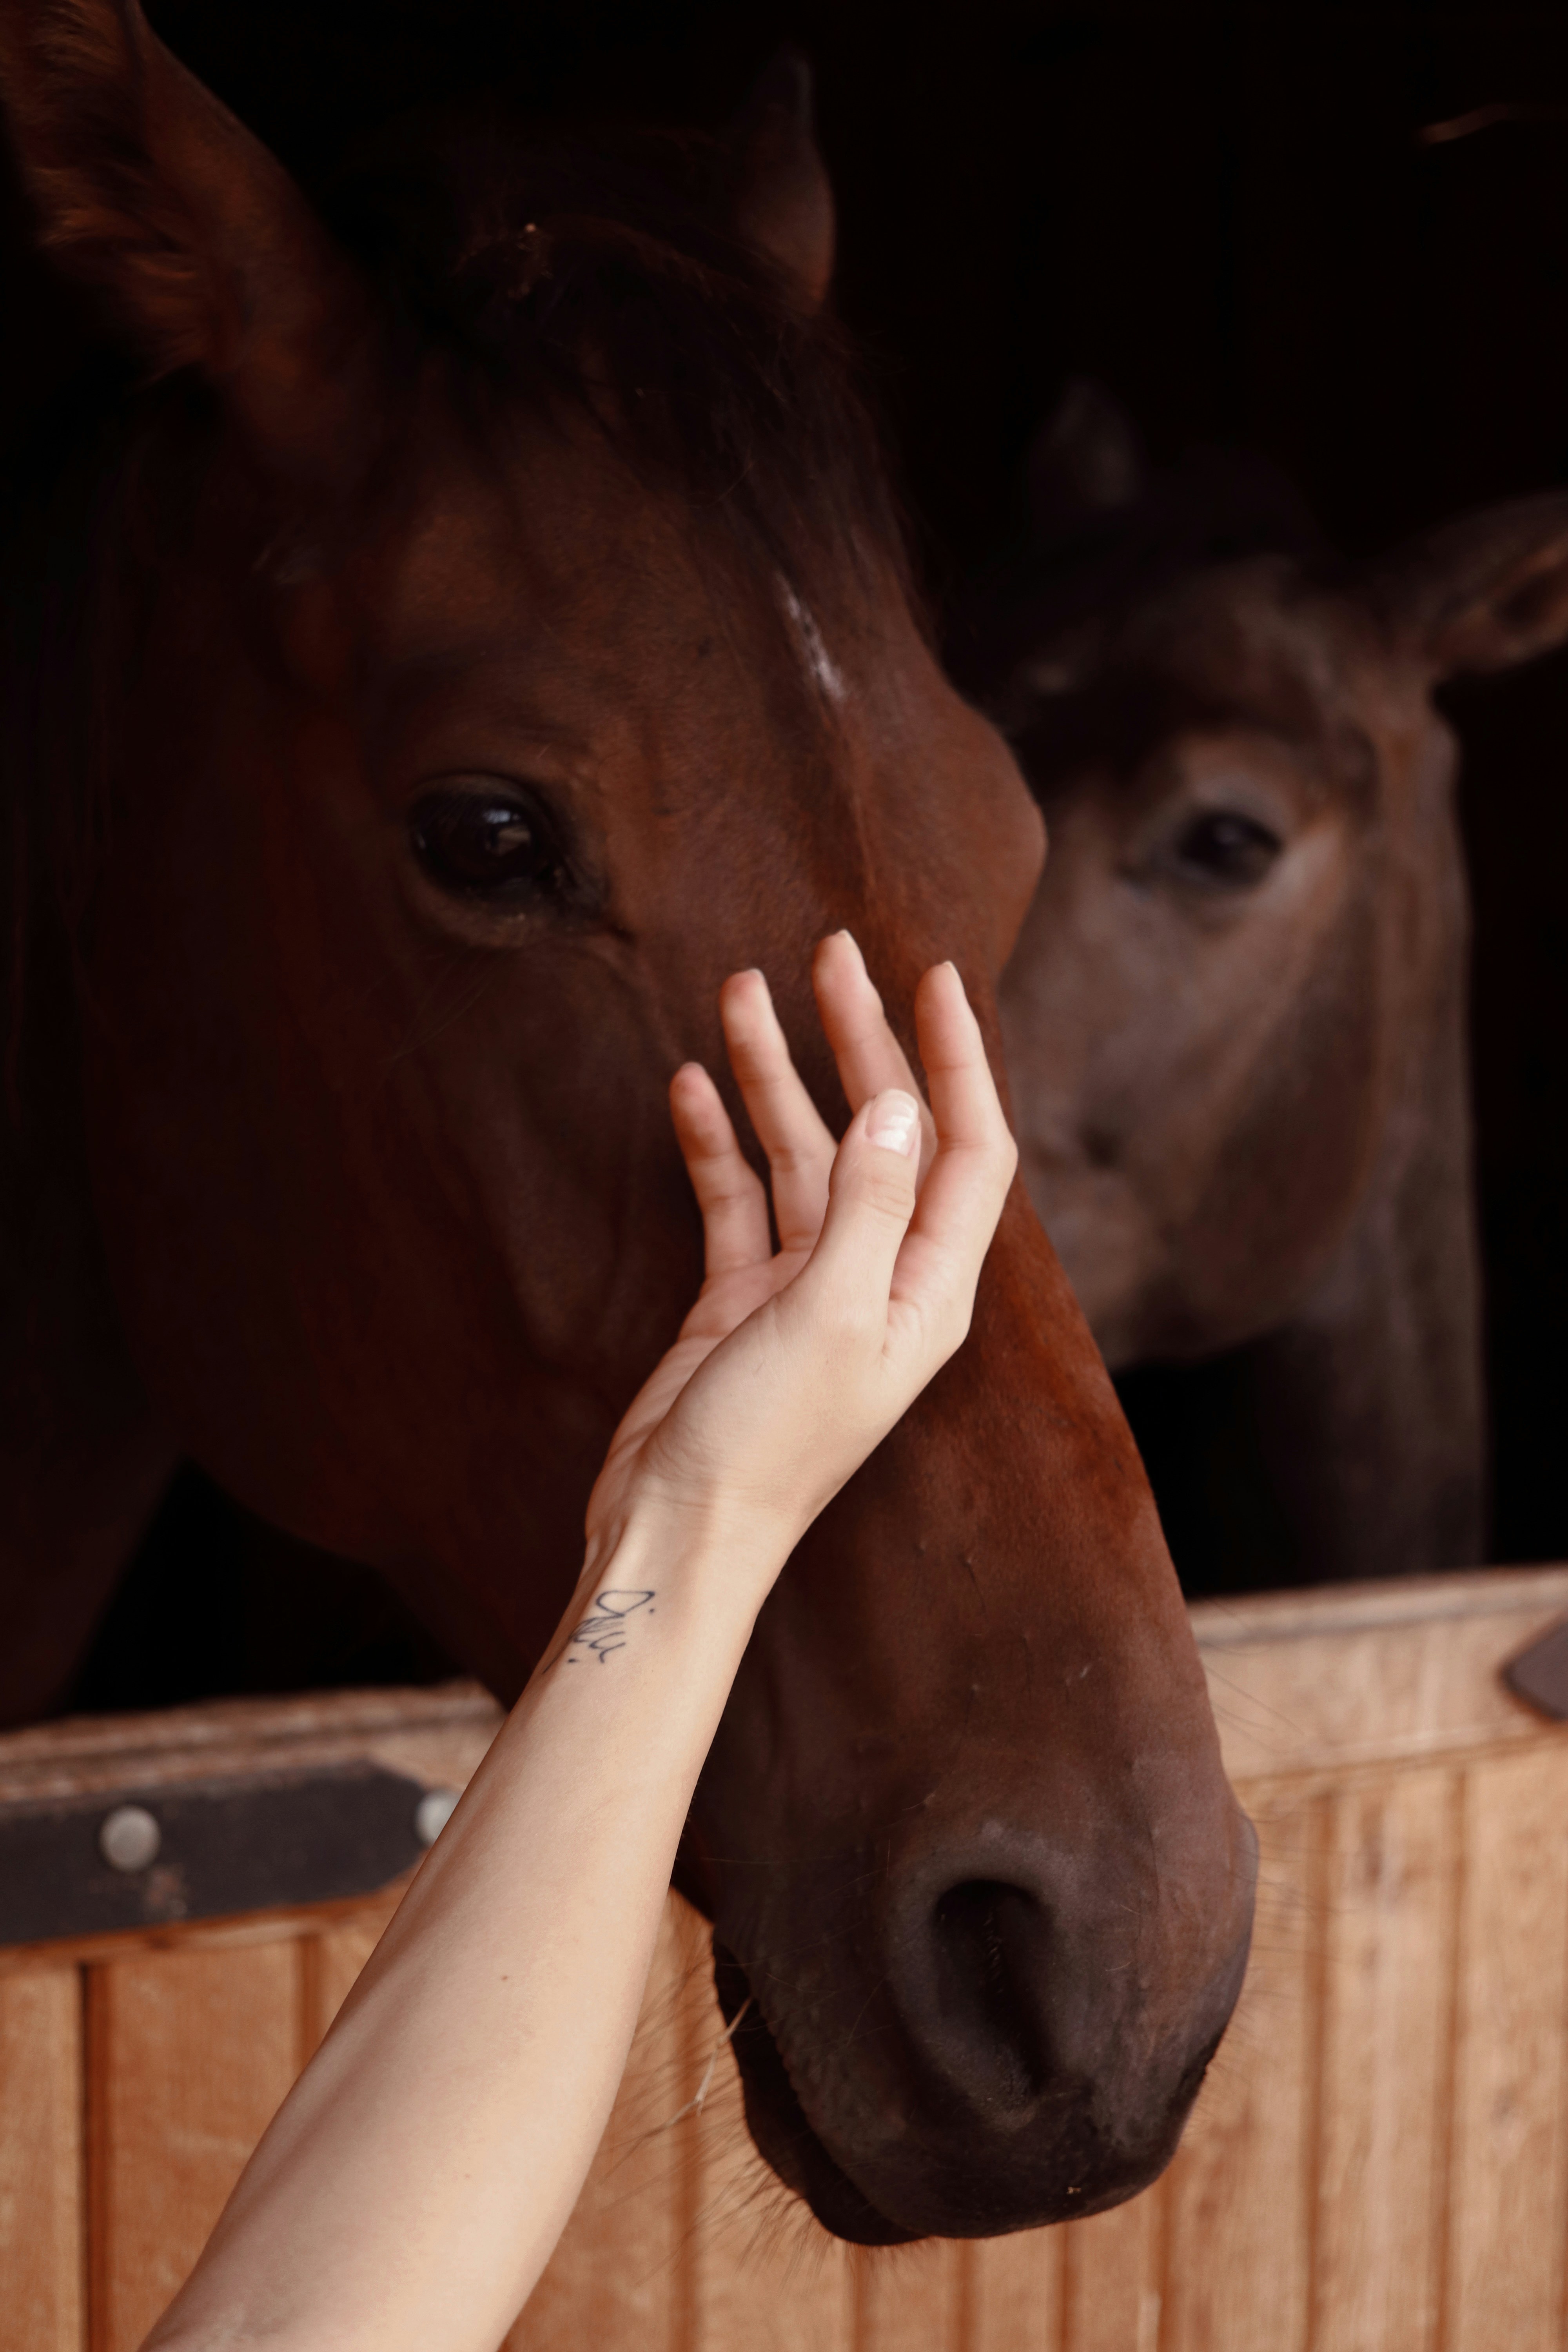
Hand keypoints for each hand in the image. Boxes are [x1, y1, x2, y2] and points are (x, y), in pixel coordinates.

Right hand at [583, 932, 1017, 1575]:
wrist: (677, 1532)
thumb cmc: (767, 1445)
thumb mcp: (828, 1316)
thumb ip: (866, 1207)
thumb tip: (899, 1106)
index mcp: (929, 1289)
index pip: (969, 1149)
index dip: (958, 1060)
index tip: (934, 976)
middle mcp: (881, 1276)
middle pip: (884, 1132)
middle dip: (859, 1042)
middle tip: (830, 955)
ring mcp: (809, 1284)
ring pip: (802, 1152)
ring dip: (773, 1076)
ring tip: (740, 991)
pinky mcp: (743, 1297)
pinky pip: (738, 1197)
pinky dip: (717, 1143)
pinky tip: (691, 1085)